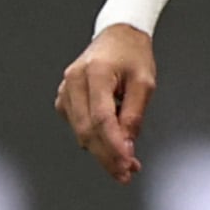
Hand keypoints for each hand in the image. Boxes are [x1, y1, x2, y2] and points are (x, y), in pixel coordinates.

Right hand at [58, 25, 157, 182]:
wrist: (118, 35)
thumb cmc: (133, 56)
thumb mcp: (145, 82)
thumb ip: (134, 114)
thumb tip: (126, 145)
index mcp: (94, 73)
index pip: (101, 118)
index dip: (113, 145)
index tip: (128, 164)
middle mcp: (74, 81)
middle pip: (87, 130)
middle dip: (107, 156)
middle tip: (127, 174)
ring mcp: (65, 90)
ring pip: (80, 132)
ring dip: (102, 152)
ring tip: (126, 164)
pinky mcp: (64, 98)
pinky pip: (78, 126)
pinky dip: (94, 140)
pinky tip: (112, 146)